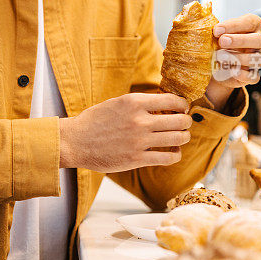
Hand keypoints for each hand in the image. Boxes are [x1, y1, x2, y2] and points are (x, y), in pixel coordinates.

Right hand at [58, 93, 192, 172]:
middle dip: (186, 122)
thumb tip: (164, 104)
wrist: (74, 141)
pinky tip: (173, 152)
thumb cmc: (94, 121)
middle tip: (184, 123)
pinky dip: (176, 154)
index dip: (183, 105)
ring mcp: (139, 140)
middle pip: (180, 120)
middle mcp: (139, 120)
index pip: (173, 100)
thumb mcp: (116, 103)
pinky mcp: (136, 159)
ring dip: (184, 137)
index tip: (182, 108)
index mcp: (134, 102)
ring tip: (181, 137)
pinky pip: (168, 158)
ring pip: (178, 138)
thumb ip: (139, 103)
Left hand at [206, 13, 260, 107]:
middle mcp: (258, 43)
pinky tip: (232, 71)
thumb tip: (200, 19)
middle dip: (239, 40)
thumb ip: (214, 28)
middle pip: (259, 39)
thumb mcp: (214, 34)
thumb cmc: (216, 44)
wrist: (214, 67)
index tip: (216, 30)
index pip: (251, 22)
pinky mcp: (252, 76)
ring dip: (238, 58)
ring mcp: (257, 60)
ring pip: (256, 58)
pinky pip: (254, 76)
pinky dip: (243, 74)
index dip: (234, 25)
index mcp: (251, 27)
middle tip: (221, 41)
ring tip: (219, 57)